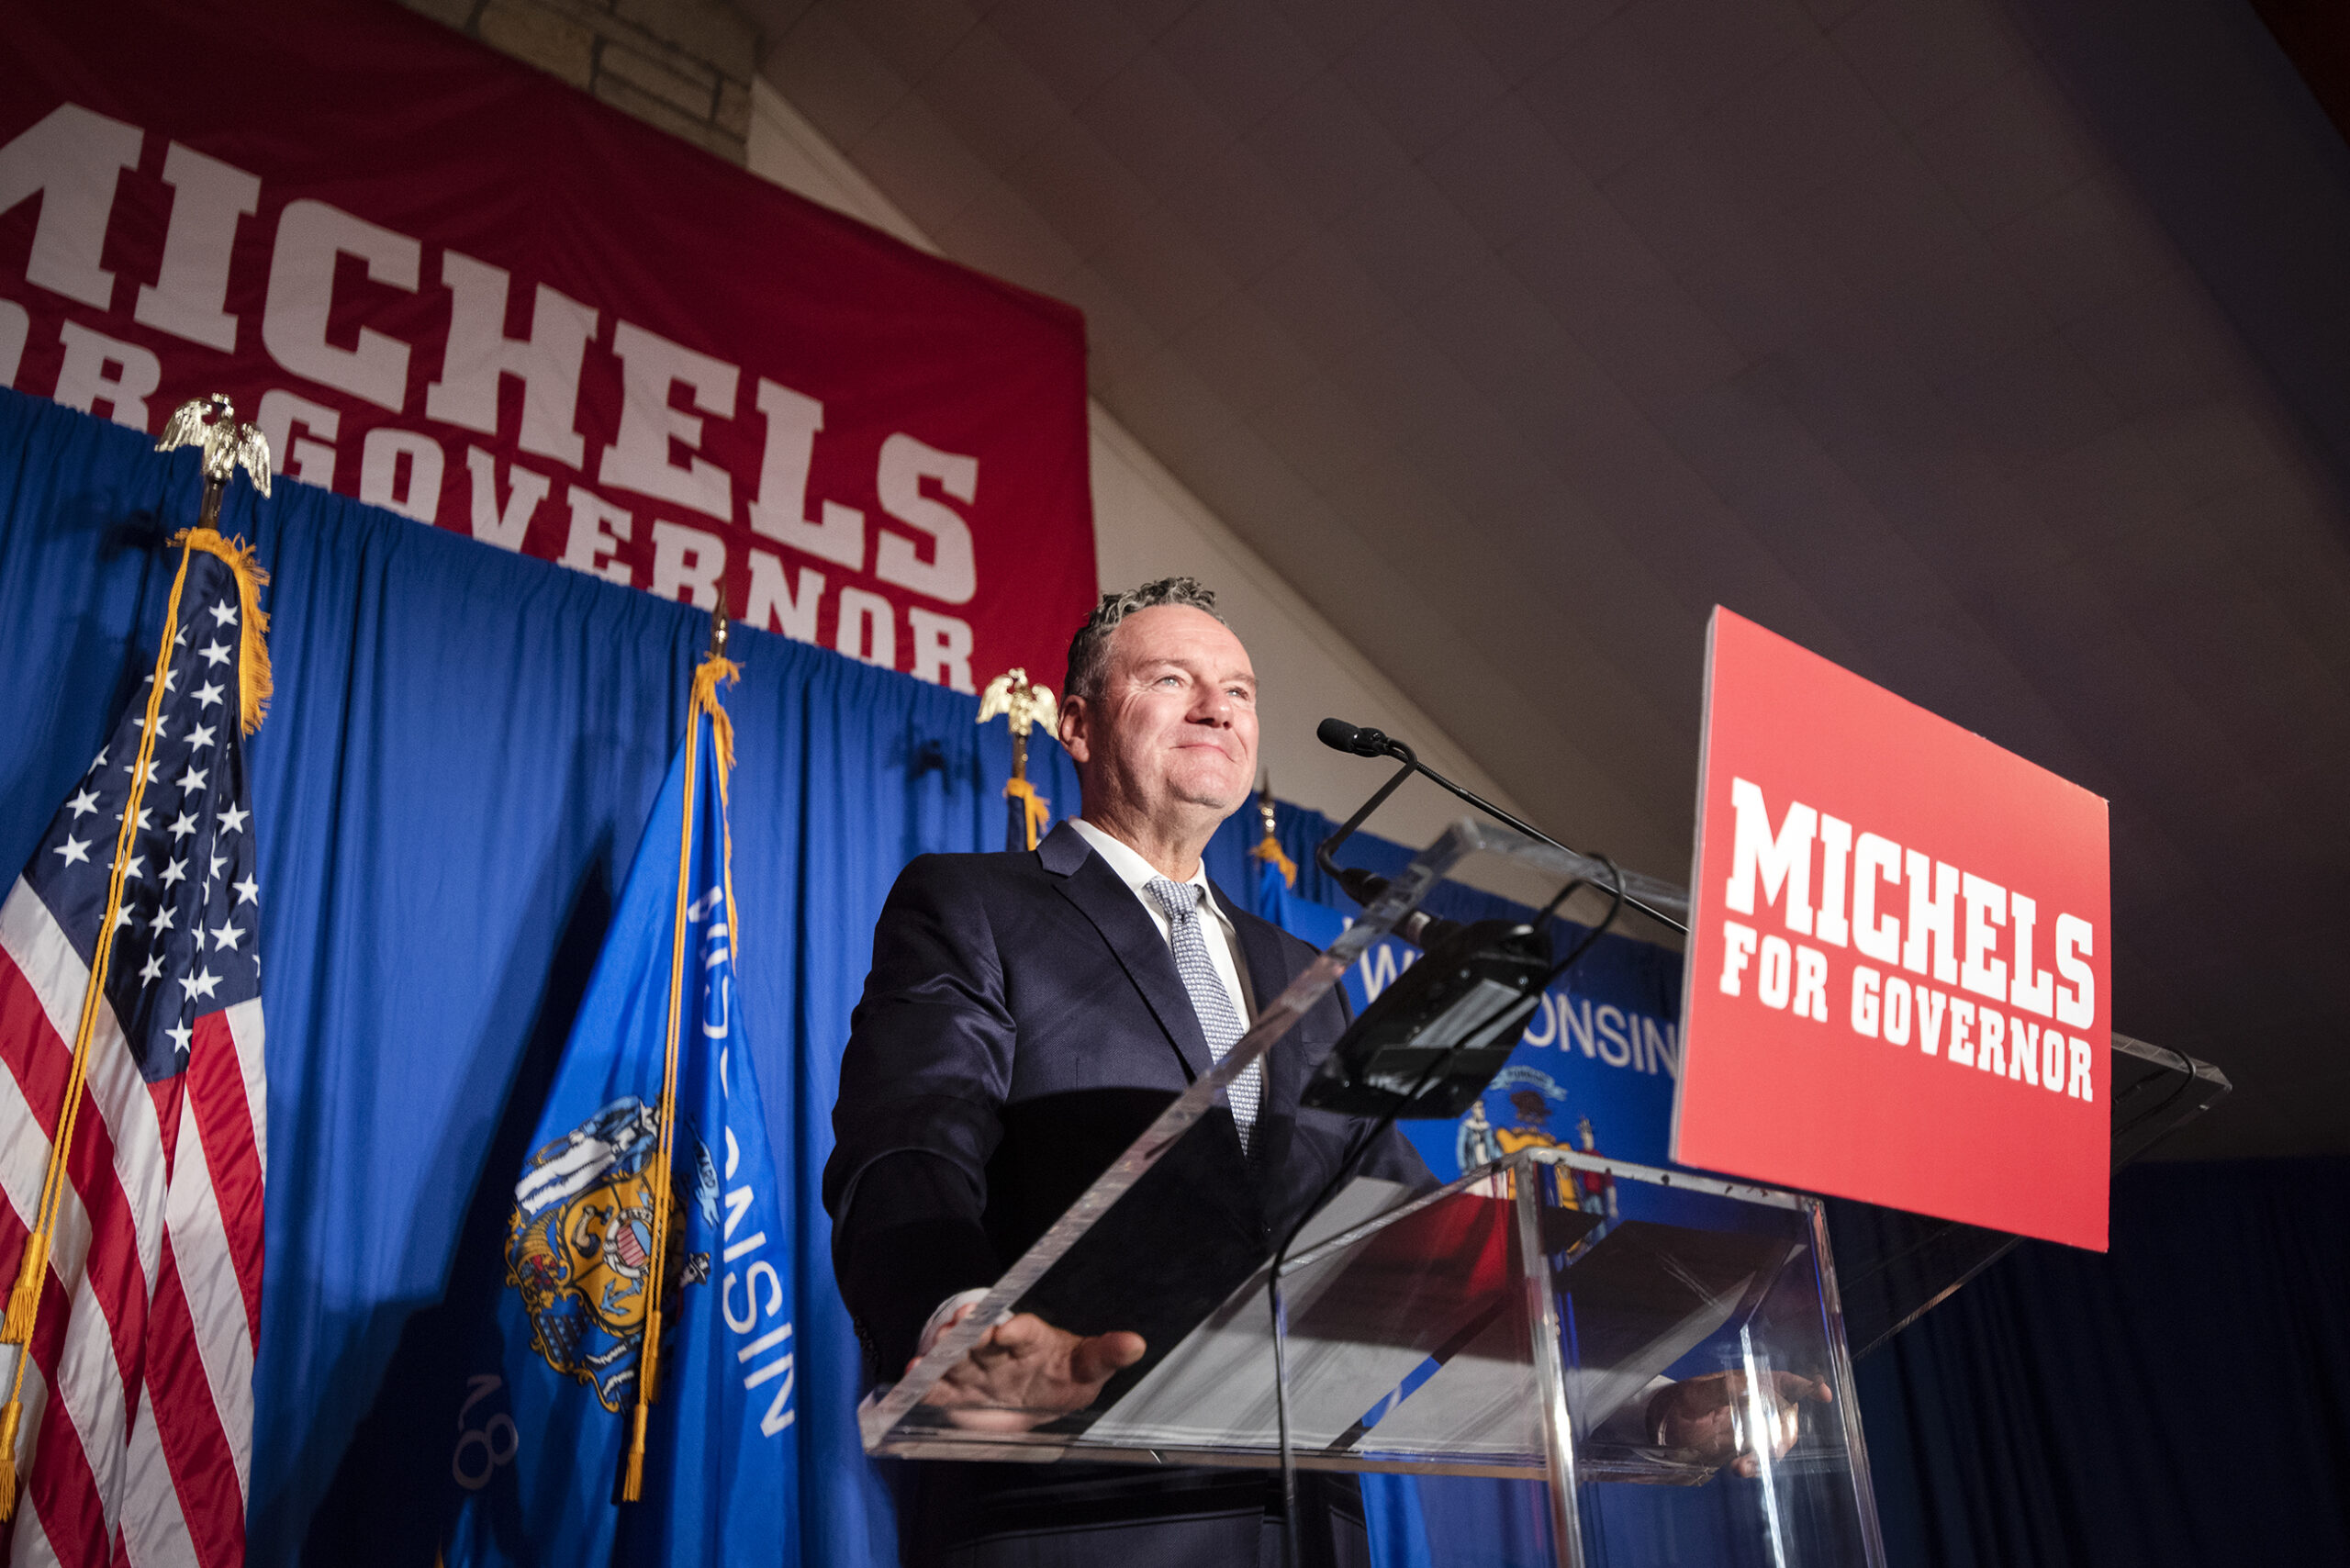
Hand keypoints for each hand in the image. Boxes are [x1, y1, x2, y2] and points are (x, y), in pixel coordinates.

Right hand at [910, 1301, 1146, 1432]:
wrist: (1029, 1396)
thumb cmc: (1061, 1374)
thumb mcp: (1086, 1368)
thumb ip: (1106, 1356)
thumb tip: (1137, 1343)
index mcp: (1030, 1338)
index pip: (1023, 1329)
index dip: (1013, 1327)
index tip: (1005, 1329)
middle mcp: (997, 1347)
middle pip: (980, 1337)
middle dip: (968, 1333)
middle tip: (957, 1330)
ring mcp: (974, 1368)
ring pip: (955, 1358)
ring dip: (941, 1355)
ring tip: (929, 1355)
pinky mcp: (955, 1390)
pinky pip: (937, 1386)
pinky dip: (923, 1384)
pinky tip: (912, 1380)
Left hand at [1645, 1370, 1833, 1476]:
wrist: (1657, 1427)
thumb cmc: (1675, 1402)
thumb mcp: (1693, 1395)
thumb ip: (1719, 1391)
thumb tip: (1747, 1386)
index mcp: (1744, 1383)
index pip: (1782, 1381)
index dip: (1805, 1385)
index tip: (1822, 1394)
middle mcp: (1752, 1404)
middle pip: (1787, 1417)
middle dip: (1786, 1434)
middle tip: (1771, 1450)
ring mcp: (1748, 1427)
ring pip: (1776, 1441)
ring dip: (1768, 1455)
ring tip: (1742, 1465)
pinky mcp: (1740, 1448)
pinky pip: (1759, 1458)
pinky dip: (1755, 1466)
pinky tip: (1739, 1469)